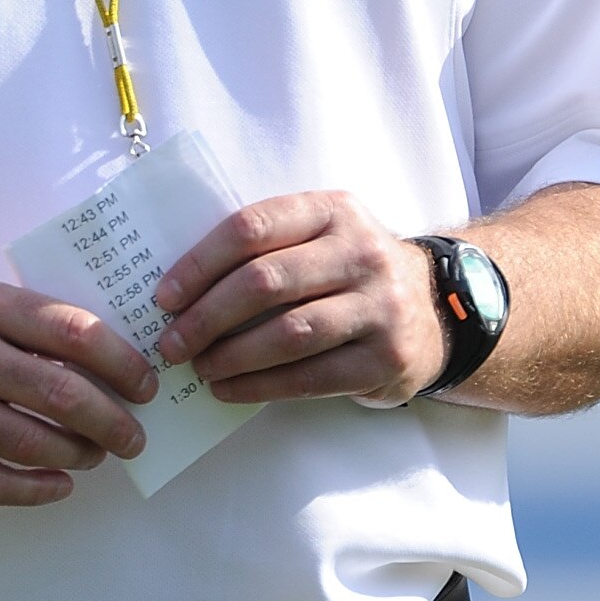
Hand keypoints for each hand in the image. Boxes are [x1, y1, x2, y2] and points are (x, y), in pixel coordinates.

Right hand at [0, 276, 157, 506]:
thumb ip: (22, 321)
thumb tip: (105, 356)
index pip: (72, 331)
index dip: (121, 362)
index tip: (145, 384)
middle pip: (60, 392)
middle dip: (112, 420)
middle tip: (134, 436)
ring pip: (30, 442)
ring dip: (77, 455)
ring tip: (96, 456)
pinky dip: (34, 489)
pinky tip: (57, 485)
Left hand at [150, 192, 444, 405]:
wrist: (434, 309)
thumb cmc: (350, 271)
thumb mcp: (320, 236)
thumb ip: (266, 246)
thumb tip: (182, 287)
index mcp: (332, 210)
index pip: (252, 227)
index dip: (200, 263)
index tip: (165, 295)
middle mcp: (361, 252)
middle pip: (266, 282)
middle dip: (208, 316)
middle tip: (172, 342)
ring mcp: (380, 306)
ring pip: (289, 333)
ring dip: (232, 355)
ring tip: (198, 368)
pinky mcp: (386, 357)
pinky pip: (311, 376)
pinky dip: (261, 386)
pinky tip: (229, 389)